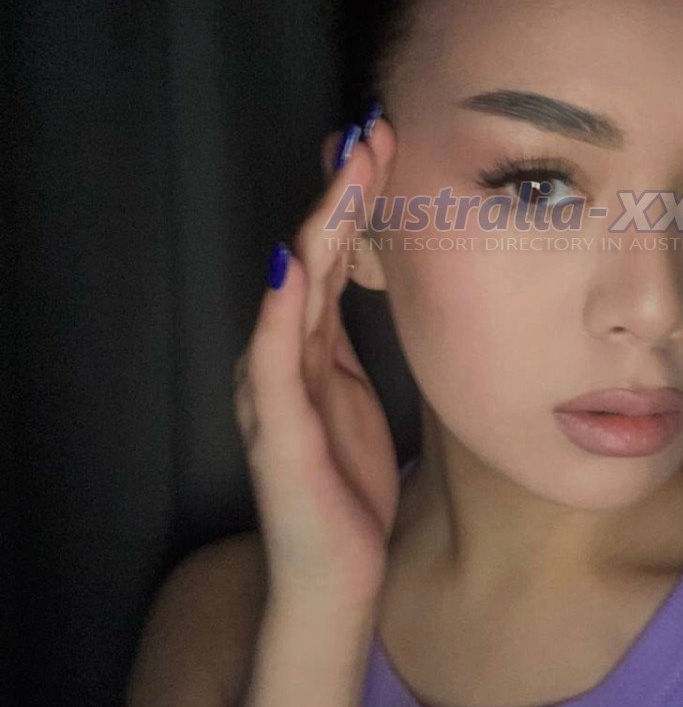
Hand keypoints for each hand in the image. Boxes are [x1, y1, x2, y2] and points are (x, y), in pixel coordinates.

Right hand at [233, 113, 400, 617]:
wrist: (335, 575)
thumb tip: (374, 284)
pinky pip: (274, 362)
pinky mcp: (277, 432)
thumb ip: (351, 341)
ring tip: (345, 173)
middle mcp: (285, 355)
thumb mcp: (357, 394)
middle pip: (312, 256)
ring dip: (317, 229)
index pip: (332, 255)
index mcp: (311, 346)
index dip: (354, 198)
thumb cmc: (347, 483)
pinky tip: (291, 267)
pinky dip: (280, 312)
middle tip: (371, 131)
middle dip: (341, 193)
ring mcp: (274, 390)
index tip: (384, 142)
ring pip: (293, 291)